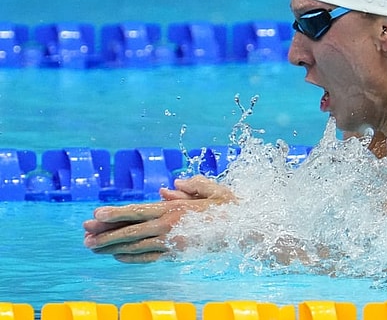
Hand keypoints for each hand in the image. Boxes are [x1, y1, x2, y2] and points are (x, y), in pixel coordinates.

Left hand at [83, 175, 234, 262]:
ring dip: (112, 248)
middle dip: (105, 234)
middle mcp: (170, 226)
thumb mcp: (212, 190)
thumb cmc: (230, 207)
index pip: (137, 211)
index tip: (94, 217)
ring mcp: (173, 243)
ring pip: (136, 246)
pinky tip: (118, 257)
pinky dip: (132, 257)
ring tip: (93, 249)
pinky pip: (150, 257)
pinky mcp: (178, 254)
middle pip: (130, 231)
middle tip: (84, 238)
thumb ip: (189, 186)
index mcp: (175, 208)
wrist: (245, 232)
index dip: (114, 215)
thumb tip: (167, 187)